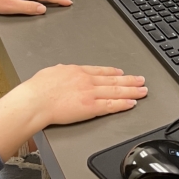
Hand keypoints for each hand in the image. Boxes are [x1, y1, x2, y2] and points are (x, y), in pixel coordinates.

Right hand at [0, 65, 147, 158]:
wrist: (35, 100)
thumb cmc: (37, 89)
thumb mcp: (50, 72)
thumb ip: (60, 73)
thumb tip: (61, 72)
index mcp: (76, 71)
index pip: (100, 71)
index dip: (113, 72)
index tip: (122, 73)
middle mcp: (86, 80)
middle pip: (113, 80)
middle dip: (129, 81)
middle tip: (141, 80)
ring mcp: (90, 93)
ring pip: (116, 92)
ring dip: (132, 91)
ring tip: (142, 91)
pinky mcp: (90, 107)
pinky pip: (111, 106)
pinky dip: (123, 104)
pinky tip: (132, 103)